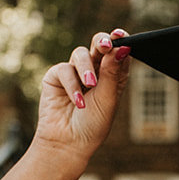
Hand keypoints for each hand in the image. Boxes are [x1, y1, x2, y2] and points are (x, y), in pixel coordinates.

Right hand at [32, 28, 131, 164]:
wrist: (68, 143)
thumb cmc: (92, 125)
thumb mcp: (107, 99)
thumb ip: (112, 72)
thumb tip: (121, 47)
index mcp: (112, 75)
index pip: (118, 53)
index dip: (120, 42)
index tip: (121, 36)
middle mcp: (95, 71)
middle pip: (99, 45)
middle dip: (102, 42)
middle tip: (105, 45)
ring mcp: (75, 72)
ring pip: (81, 54)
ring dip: (86, 68)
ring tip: (90, 85)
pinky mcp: (57, 76)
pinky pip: (64, 69)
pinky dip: (71, 85)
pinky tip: (77, 102)